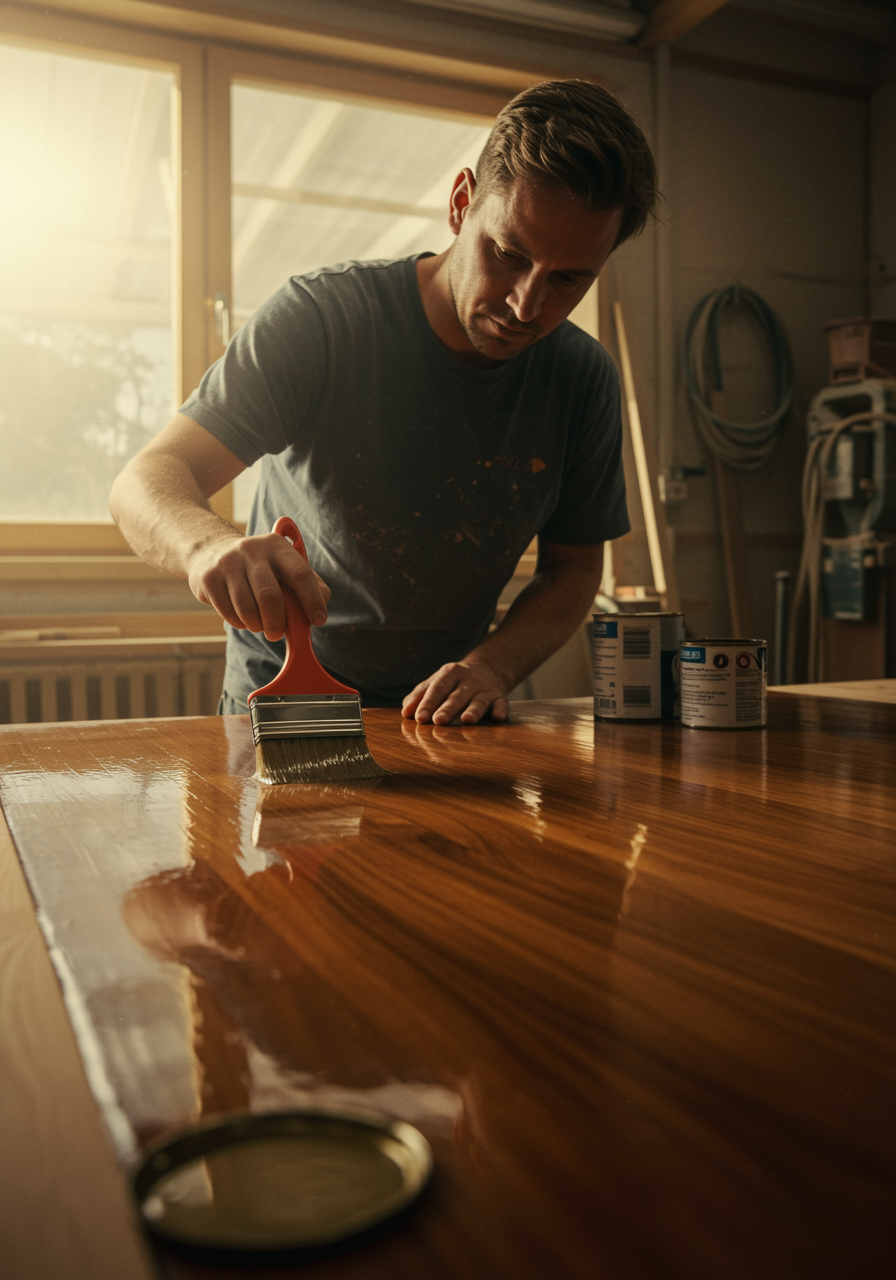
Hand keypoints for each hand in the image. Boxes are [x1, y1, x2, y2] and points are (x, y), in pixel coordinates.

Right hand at [187, 531, 330, 639]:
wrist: (210, 551)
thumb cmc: (259, 567)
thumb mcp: (283, 565)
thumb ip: (308, 584)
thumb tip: (321, 608)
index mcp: (277, 546)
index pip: (300, 574)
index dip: (312, 600)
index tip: (318, 620)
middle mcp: (252, 550)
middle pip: (270, 596)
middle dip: (277, 623)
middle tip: (278, 634)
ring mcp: (228, 563)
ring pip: (247, 609)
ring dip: (257, 626)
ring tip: (260, 625)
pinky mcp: (209, 578)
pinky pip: (228, 613)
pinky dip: (239, 624)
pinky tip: (242, 618)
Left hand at [401, 660, 508, 725]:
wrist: (487, 670)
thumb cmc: (454, 682)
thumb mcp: (436, 682)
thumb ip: (419, 696)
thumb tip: (406, 712)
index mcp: (450, 673)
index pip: (437, 689)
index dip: (428, 703)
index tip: (419, 718)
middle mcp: (469, 679)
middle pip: (457, 696)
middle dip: (448, 708)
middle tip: (438, 721)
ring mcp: (486, 688)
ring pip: (479, 700)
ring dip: (474, 710)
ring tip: (467, 720)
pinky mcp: (500, 697)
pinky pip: (502, 704)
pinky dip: (501, 710)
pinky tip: (498, 718)